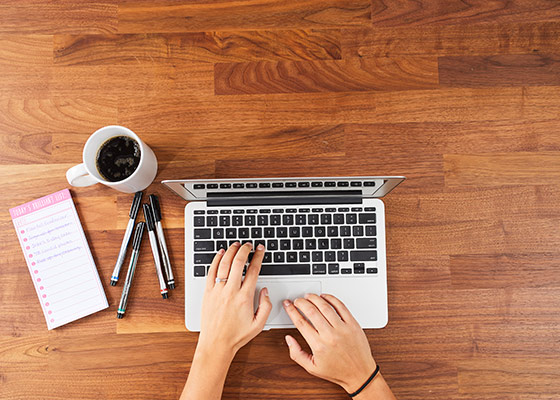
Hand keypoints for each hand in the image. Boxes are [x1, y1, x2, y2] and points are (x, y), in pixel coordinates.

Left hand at [198, 242, 271, 357]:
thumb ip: (266, 305)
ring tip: (236, 245)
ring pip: (224, 264)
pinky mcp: (208, 293)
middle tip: (248, 245)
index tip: (260, 250)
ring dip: (230, 251)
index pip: (253, 270)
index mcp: (244, 297)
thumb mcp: (259, 324)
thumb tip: (265, 290)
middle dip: (245, 250)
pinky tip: (220, 254)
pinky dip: (216, 260)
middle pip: (238, 262)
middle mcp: (230, 291)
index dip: (258, 256)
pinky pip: (211, 271)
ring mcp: (217, 291)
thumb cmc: (236, 336)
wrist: (216, 344)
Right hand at [283, 294, 376, 392]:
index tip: (288, 305)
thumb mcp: (312, 368)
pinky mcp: (353, 324)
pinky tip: (325, 297)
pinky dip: (331, 299)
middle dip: (301, 302)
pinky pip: (341, 307)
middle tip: (297, 300)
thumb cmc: (337, 371)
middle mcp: (330, 336)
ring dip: (314, 298)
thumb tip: (288, 339)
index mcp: (318, 346)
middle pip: (311, 311)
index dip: (291, 310)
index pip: (301, 322)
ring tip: (309, 296)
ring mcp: (342, 329)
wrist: (360, 374)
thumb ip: (296, 353)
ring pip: (325, 307)